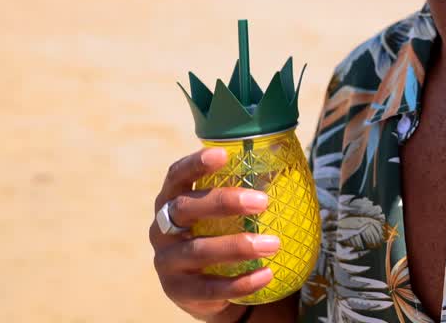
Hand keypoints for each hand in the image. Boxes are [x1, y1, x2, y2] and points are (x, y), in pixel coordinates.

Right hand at [150, 147, 278, 321]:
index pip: (177, 176)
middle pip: (184, 208)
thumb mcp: (223, 215)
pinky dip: (240, 282)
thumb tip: (284, 166)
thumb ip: (241, 193)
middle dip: (223, 202)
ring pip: (198, 250)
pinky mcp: (177, 291)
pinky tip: (267, 275)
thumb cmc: (218, 236)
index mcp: (172, 200)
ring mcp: (167, 261)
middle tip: (262, 202)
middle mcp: (162, 228)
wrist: (205, 290)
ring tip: (273, 244)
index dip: (195, 164)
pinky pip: (209, 287)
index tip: (223, 155)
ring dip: (238, 246)